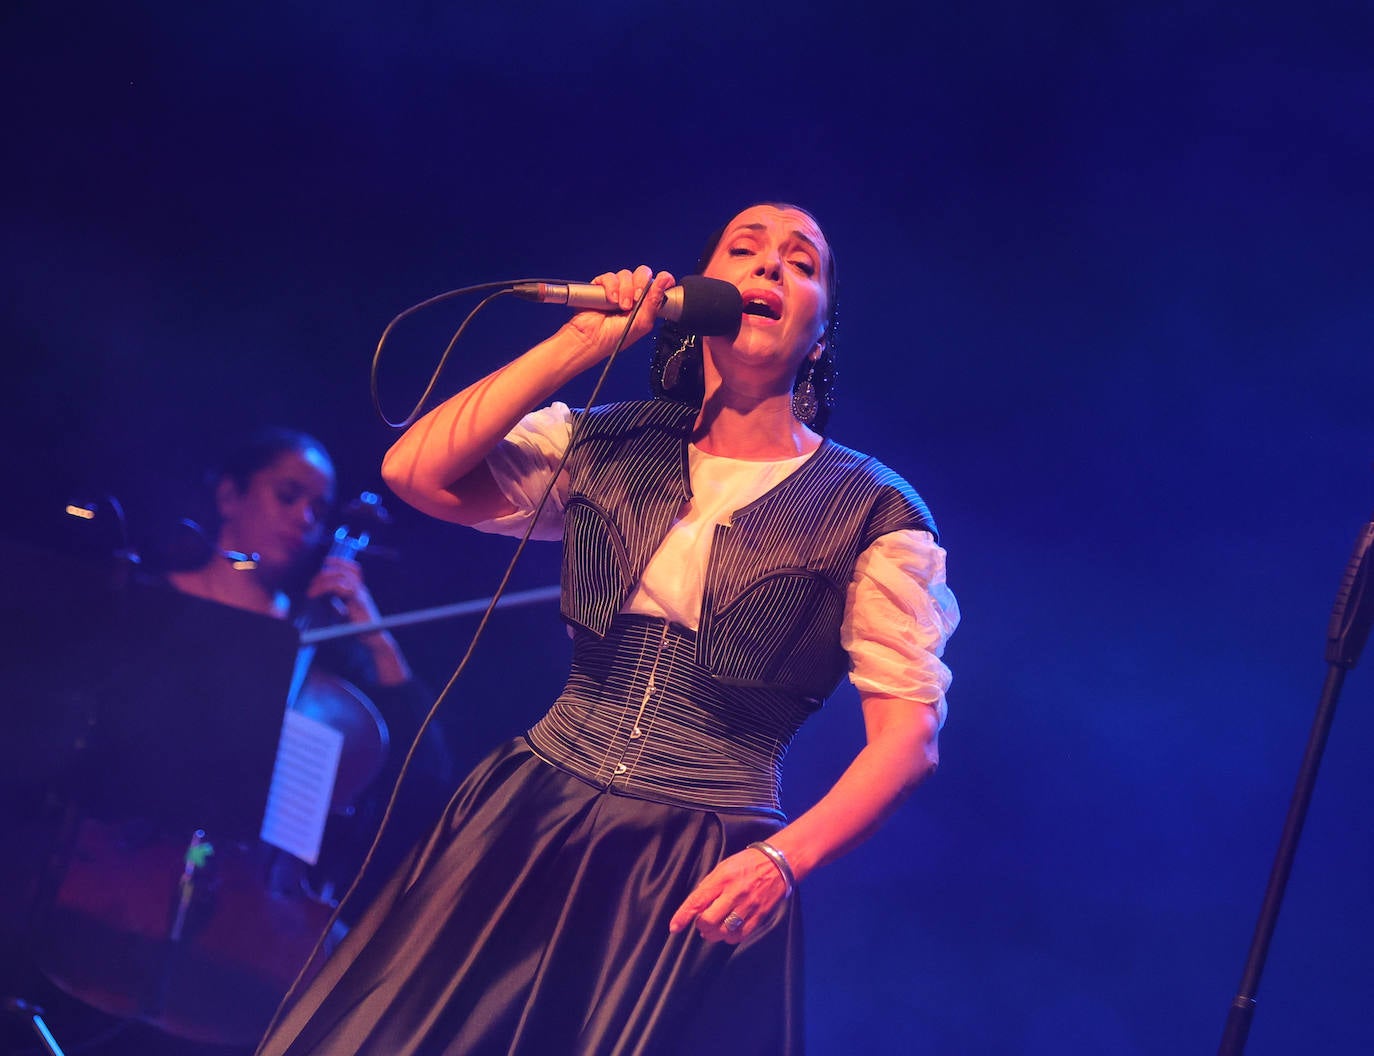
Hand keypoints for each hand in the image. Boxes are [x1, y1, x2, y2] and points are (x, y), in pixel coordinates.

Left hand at [304, 555, 381, 627]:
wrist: (375, 638)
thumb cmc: (361, 628)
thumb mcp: (346, 614)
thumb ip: (337, 606)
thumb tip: (327, 601)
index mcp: (360, 591)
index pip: (353, 569)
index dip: (341, 562)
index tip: (327, 560)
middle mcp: (362, 590)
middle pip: (346, 570)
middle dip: (327, 572)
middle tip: (314, 581)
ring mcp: (362, 595)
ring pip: (343, 577)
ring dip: (324, 581)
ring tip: (313, 590)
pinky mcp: (360, 603)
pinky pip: (344, 589)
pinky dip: (328, 588)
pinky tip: (319, 594)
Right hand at [562, 265, 675, 359]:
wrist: (592, 340)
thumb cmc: (614, 338)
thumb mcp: (642, 323)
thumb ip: (654, 301)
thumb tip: (665, 280)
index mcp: (645, 303)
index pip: (656, 283)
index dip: (660, 281)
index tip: (662, 282)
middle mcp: (632, 294)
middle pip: (642, 273)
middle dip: (641, 283)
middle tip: (637, 298)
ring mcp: (616, 289)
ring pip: (626, 275)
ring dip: (625, 290)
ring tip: (621, 306)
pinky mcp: (601, 286)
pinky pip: (609, 277)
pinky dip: (611, 287)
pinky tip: (611, 300)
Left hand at [668, 844, 789, 944]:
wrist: (778, 863)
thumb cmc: (747, 863)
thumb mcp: (724, 866)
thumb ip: (709, 885)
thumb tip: (697, 905)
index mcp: (722, 878)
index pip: (697, 900)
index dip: (683, 916)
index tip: (674, 927)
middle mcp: (734, 893)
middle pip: (709, 921)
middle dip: (701, 925)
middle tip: (702, 922)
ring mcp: (748, 906)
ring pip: (724, 931)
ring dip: (713, 934)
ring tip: (712, 929)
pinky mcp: (759, 915)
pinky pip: (740, 935)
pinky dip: (729, 937)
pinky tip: (727, 931)